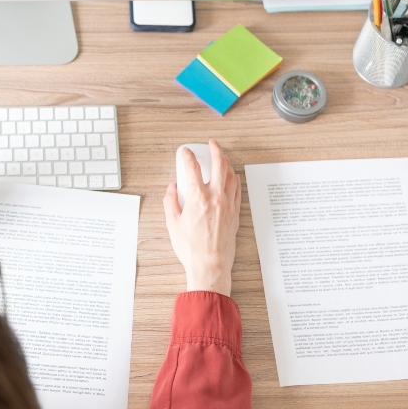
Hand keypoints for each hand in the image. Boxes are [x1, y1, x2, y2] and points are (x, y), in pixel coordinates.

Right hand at [163, 140, 240, 295]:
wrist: (210, 265)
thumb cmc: (191, 248)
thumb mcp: (172, 223)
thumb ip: (170, 201)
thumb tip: (171, 188)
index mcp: (198, 197)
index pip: (193, 168)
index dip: (188, 155)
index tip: (185, 152)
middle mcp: (216, 197)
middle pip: (219, 164)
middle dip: (215, 149)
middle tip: (212, 143)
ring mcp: (228, 204)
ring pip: (231, 175)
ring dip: (227, 162)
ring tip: (222, 157)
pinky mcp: (235, 213)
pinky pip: (237, 189)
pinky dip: (234, 179)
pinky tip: (232, 177)